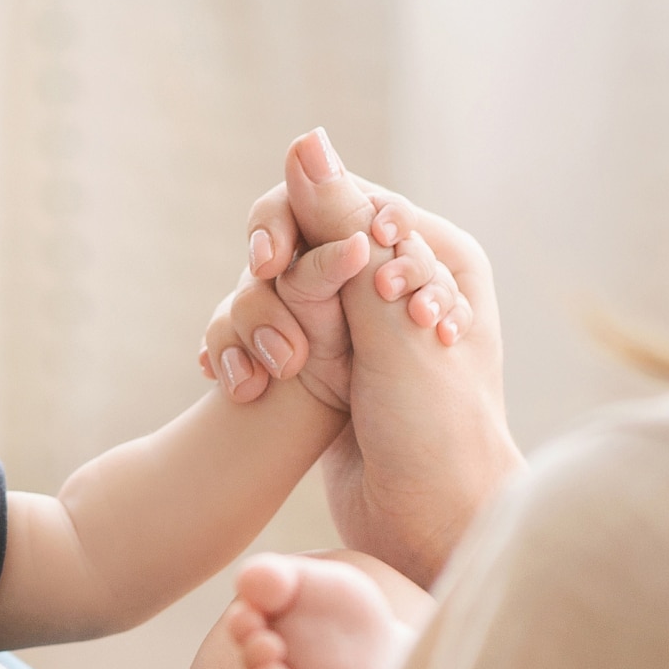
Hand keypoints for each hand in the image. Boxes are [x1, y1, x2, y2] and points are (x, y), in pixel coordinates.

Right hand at [207, 137, 520, 583]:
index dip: (292, 222)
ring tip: (255, 378)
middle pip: (301, 239)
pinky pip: (268, 333)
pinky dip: (244, 353)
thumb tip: (305, 139)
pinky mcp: (327, 368)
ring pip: (274, 289)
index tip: (265, 267)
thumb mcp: (385, 319)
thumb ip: (343, 230)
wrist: (428, 529)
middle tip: (262, 332)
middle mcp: (396, 281)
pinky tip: (234, 383)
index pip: (342, 198)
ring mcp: (358, 327)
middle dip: (268, 283)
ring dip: (251, 326)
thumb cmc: (431, 430)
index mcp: (433, 253)